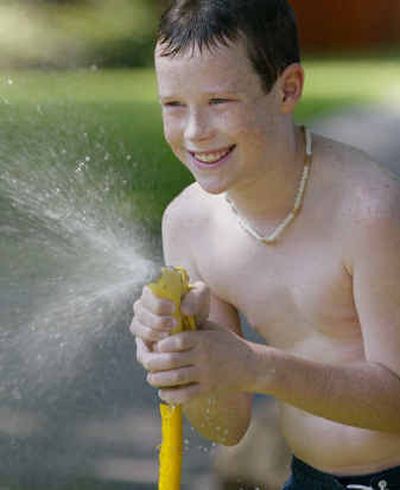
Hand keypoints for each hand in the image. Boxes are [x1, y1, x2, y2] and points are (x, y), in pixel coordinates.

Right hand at [129, 280, 209, 345]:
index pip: (147, 294)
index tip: (173, 308)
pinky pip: (138, 342)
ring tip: (168, 334)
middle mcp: (143, 306)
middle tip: (174, 323)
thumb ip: (196, 297)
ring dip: (150, 331)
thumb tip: (183, 310)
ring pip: (136, 326)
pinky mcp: (142, 339)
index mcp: (155, 291)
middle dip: (155, 318)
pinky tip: (162, 346)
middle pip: (139, 311)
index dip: (157, 302)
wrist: (197, 324)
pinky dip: (148, 344)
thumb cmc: (197, 305)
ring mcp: (141, 323)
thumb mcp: (202, 296)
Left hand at [136, 321, 252, 404]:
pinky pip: (185, 395)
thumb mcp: (213, 329)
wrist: (250, 365)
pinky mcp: (207, 389)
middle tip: (147, 363)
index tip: (156, 346)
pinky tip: (163, 392)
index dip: (162, 344)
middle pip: (171, 361)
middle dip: (154, 363)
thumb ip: (193, 325)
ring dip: (158, 379)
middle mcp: (203, 356)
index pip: (177, 340)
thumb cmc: (228, 343)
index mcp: (203, 339)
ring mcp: (205, 374)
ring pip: (175, 378)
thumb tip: (169, 321)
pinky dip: (171, 396)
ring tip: (152, 377)